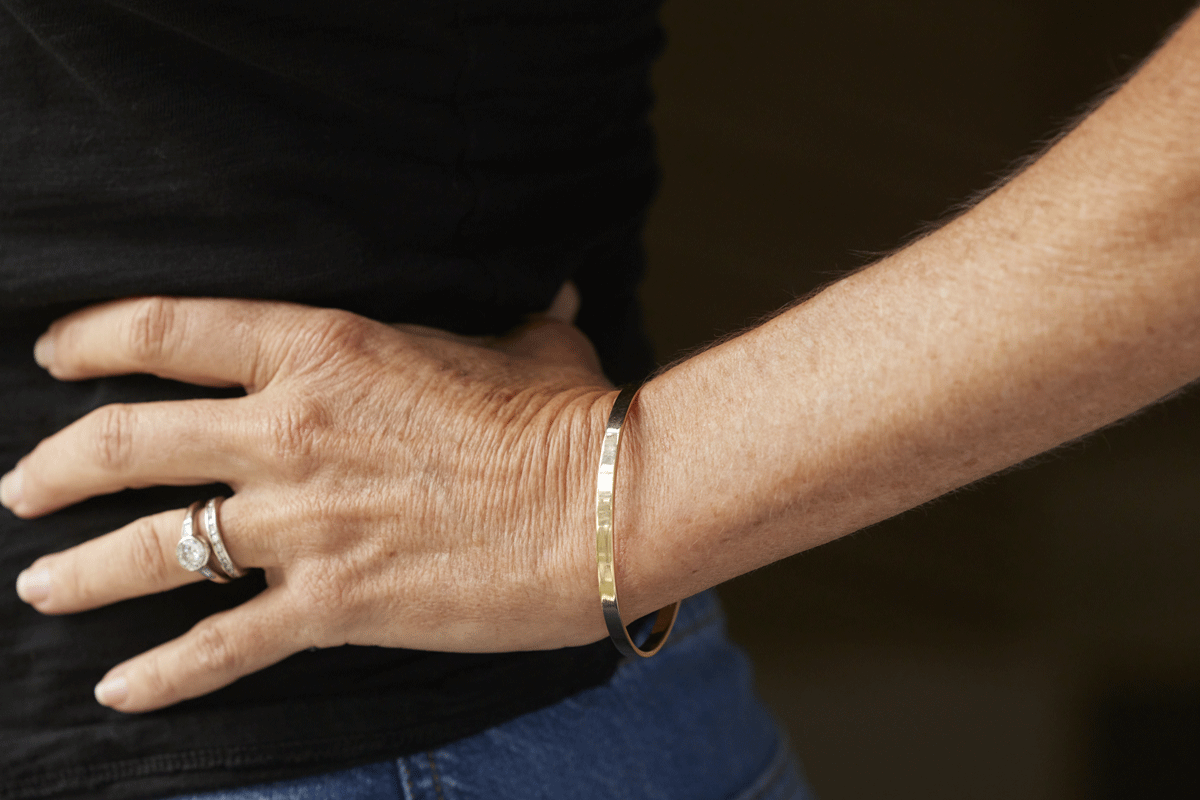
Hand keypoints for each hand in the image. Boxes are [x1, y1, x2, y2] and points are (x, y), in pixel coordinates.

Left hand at [3, 292, 616, 712]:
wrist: (604, 505)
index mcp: (324, 349)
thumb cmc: (567, 415)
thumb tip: (553, 294)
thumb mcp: (533, 344)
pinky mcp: (331, 604)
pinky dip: (163, 675)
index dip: (92, 340)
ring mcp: (302, 523)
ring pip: (150, 549)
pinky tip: (121, 692)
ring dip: (80, 571)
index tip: (55, 357)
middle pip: (128, 443)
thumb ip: (516, 319)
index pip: (168, 330)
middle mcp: (289, 431)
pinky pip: (219, 646)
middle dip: (57, 466)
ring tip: (40, 584)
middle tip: (26, 487)